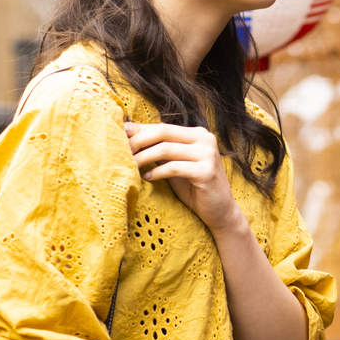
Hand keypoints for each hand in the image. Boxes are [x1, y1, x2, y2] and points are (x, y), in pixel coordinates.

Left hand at [125, 121, 244, 234]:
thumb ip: (160, 151)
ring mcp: (208, 154)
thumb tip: (131, 136)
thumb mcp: (175, 165)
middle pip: (163, 132)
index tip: (119, 136)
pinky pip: (174, 168)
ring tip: (131, 166)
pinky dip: (157, 172)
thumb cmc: (194, 188)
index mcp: (198, 134)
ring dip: (144, 157)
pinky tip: (147, 177)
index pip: (163, 127)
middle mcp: (205, 139)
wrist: (220, 212)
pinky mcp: (207, 172)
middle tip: (121, 150)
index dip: (140, 130)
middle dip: (139, 140)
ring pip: (166, 149)